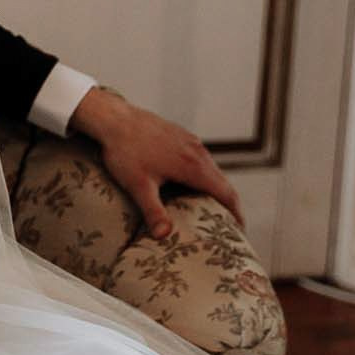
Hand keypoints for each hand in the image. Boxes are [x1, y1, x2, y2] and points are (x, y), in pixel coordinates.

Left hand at [71, 88, 243, 238]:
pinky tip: (191, 185)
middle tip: (227, 226)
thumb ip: (153, 211)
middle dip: (228, 205)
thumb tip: (163, 236)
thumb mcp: (139, 186)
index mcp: (194, 166)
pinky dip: (204, 175)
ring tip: (211, 209)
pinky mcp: (182, 136)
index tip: (240, 229)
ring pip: (212, 170)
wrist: (115, 119)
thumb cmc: (125, 152)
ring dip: (216, 189)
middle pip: (223, 182)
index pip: (226, 193)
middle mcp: (199, 153)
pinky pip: (201, 159)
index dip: (236, 213)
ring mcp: (191, 142)